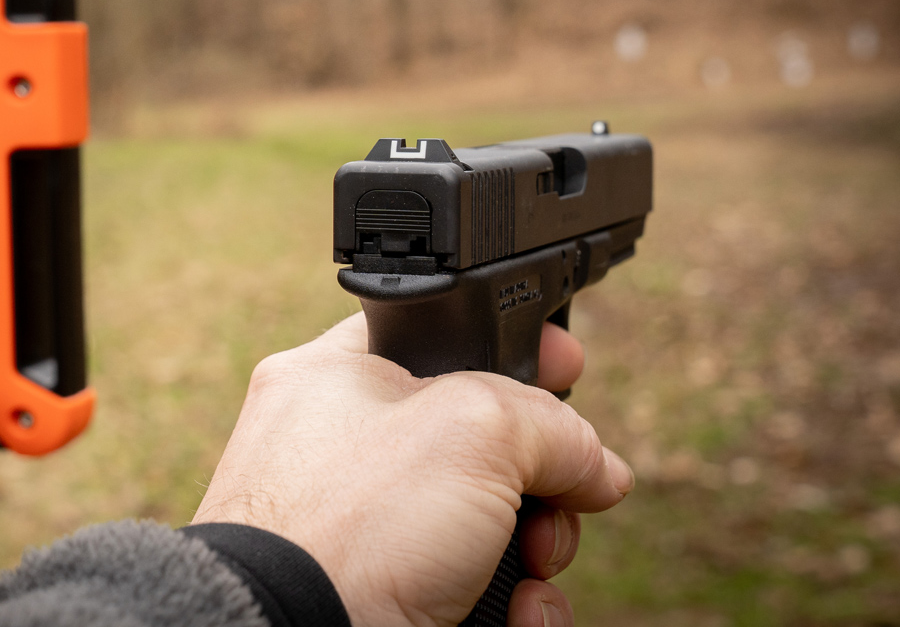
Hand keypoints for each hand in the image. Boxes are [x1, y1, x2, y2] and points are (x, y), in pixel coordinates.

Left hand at [191, 313, 632, 626]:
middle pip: (481, 443)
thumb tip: (596, 468)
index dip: (513, 346)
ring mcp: (359, 530)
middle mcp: (343, 448)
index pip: (440, 334)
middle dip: (541, 480)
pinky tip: (517, 616)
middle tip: (552, 501)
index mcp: (337, 376)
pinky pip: (468, 590)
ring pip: (485, 526)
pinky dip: (509, 607)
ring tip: (532, 573)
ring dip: (536, 553)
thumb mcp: (474, 429)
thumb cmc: (351, 523)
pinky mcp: (377, 595)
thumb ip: (550, 423)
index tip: (569, 365)